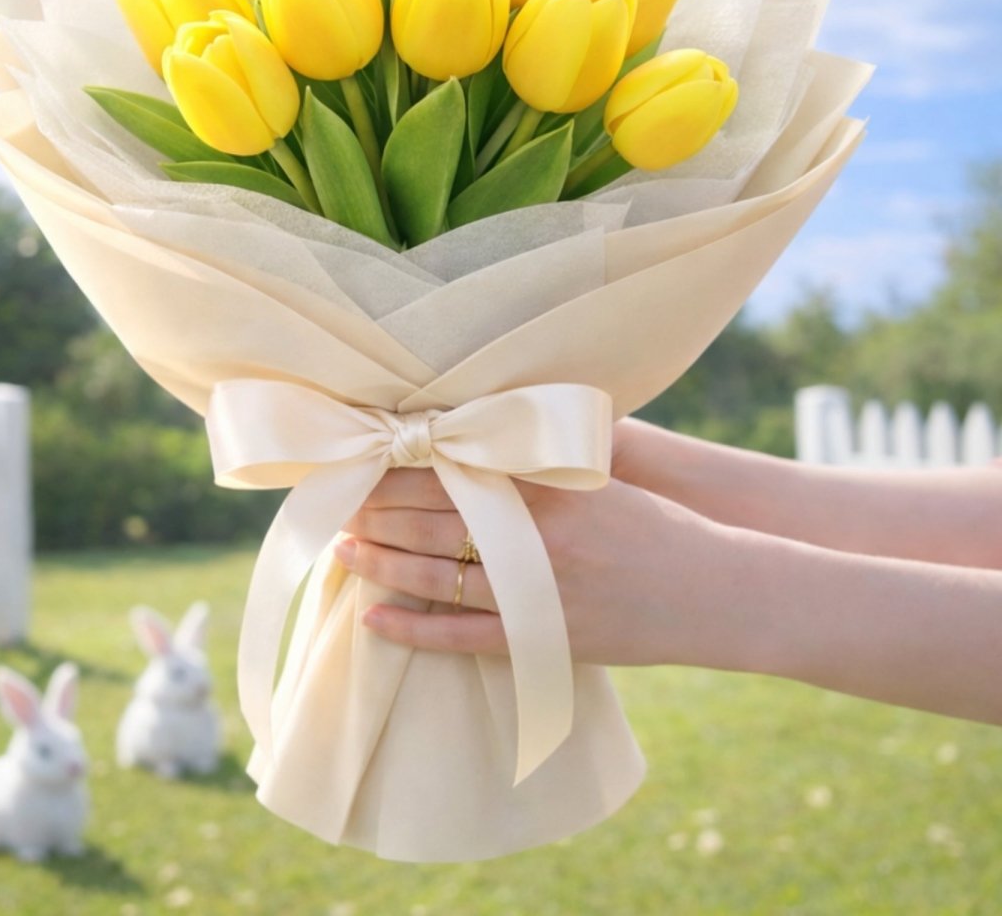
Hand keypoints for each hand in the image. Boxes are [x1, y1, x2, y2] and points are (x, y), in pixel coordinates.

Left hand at [335, 468, 738, 667]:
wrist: (715, 589)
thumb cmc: (658, 519)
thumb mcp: (603, 468)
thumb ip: (540, 444)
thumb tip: (484, 408)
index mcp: (545, 486)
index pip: (451, 467)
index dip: (398, 463)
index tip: (359, 454)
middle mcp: (533, 536)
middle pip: (430, 517)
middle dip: (376, 507)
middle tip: (333, 497)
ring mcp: (535, 592)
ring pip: (435, 575)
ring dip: (380, 561)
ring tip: (341, 547)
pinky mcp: (541, 639)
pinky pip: (460, 638)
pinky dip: (413, 630)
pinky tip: (372, 619)